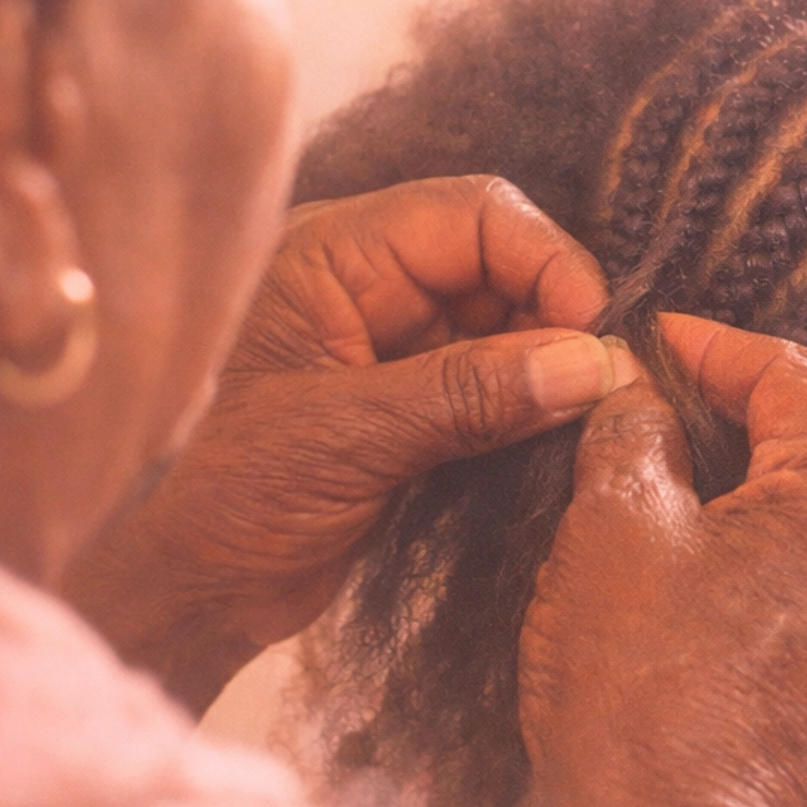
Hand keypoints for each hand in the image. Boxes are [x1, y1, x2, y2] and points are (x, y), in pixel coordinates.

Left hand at [68, 176, 624, 709]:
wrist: (196, 592)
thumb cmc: (231, 500)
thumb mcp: (350, 438)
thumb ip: (470, 394)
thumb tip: (592, 364)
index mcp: (333, 254)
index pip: (473, 214)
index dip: (546, 260)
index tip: (596, 330)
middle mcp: (372, 283)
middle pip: (504, 263)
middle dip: (560, 316)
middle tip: (610, 385)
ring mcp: (399, 343)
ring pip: (513, 324)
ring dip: (557, 365)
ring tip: (592, 416)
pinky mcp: (421, 403)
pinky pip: (503, 381)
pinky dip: (538, 405)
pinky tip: (562, 437)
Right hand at [513, 314, 806, 806]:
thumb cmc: (635, 691)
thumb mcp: (613, 527)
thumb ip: (634, 431)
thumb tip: (641, 389)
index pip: (799, 377)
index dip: (719, 347)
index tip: (658, 342)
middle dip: (764, 406)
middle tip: (680, 397)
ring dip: (795, 474)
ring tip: (711, 468)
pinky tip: (744, 552)